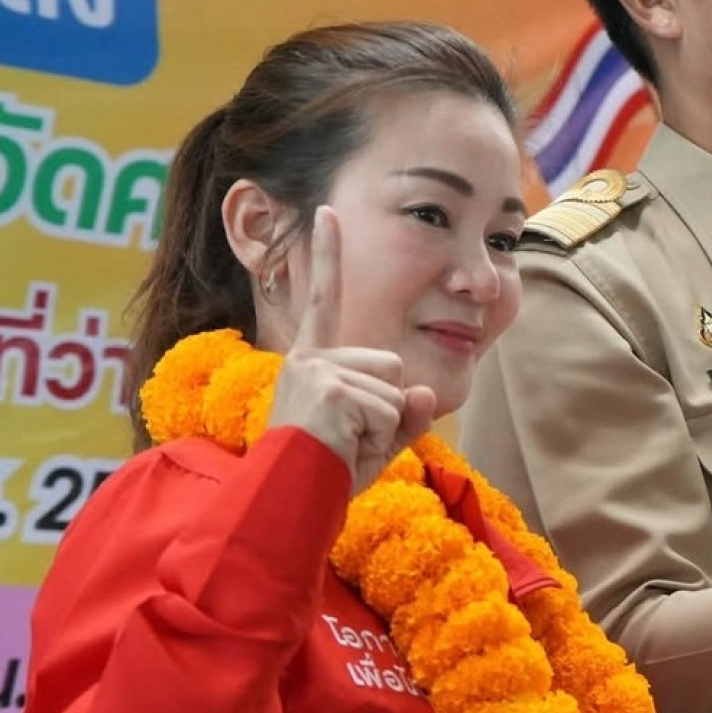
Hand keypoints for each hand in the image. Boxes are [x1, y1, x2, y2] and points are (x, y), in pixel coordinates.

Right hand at [266, 206, 435, 495]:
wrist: (289, 502)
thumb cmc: (324, 477)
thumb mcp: (373, 441)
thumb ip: (403, 415)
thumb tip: (422, 393)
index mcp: (312, 363)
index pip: (323, 301)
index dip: (327, 255)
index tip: (327, 210)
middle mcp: (309, 359)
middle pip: (391, 365)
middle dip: (385, 411)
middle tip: (347, 441)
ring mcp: (318, 371)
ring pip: (394, 391)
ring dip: (381, 429)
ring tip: (343, 448)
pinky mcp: (331, 387)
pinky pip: (389, 410)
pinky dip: (378, 439)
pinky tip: (343, 448)